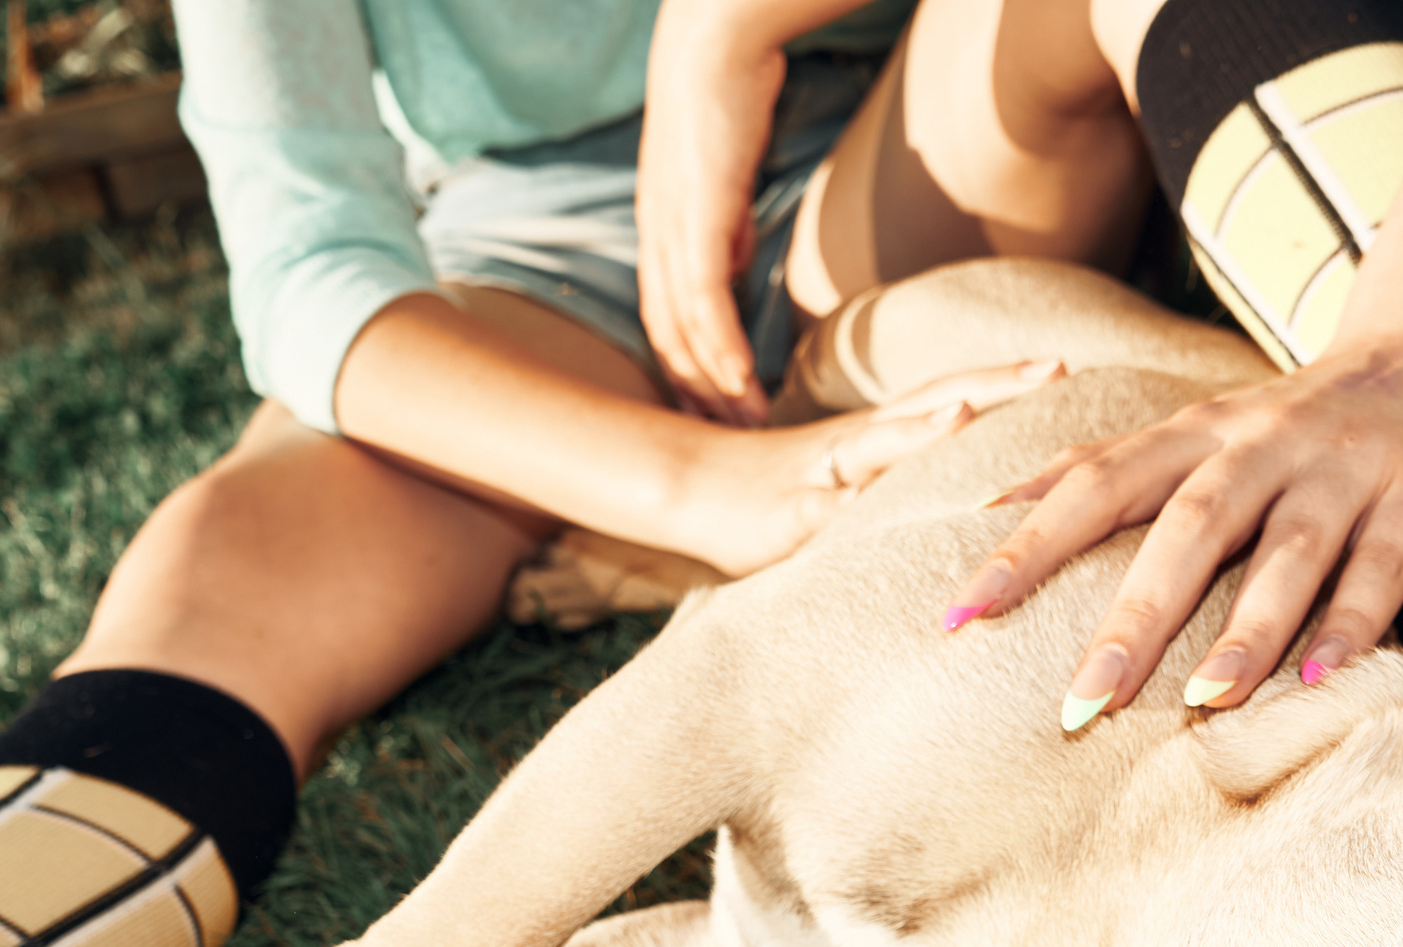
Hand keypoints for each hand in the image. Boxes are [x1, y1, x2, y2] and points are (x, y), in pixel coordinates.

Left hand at [637, 9, 786, 424]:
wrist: (713, 39)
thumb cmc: (724, 99)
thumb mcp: (722, 179)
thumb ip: (725, 228)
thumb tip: (736, 264)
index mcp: (661, 234)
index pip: (667, 322)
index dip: (686, 374)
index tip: (712, 415)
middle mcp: (657, 238)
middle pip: (669, 339)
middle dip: (696, 398)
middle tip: (724, 449)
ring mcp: (672, 228)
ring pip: (684, 327)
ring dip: (713, 384)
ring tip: (745, 426)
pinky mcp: (696, 214)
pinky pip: (704, 294)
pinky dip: (717, 342)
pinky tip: (735, 379)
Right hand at [661, 359, 1066, 573]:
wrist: (688, 488)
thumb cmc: (778, 493)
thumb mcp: (853, 487)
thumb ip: (902, 483)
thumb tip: (968, 500)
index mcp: (879, 436)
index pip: (951, 396)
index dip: (1004, 379)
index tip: (1061, 365)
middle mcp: (859, 443)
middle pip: (933, 400)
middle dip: (993, 384)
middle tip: (1054, 369)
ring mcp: (824, 474)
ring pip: (879, 443)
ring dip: (925, 427)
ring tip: (971, 410)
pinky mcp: (788, 514)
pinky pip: (823, 506)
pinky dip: (848, 499)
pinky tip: (866, 502)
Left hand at [941, 327, 1402, 720]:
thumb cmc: (1292, 417)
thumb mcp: (1197, 428)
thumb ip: (1109, 466)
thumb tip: (993, 505)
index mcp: (1195, 434)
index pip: (1096, 484)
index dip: (1027, 546)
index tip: (961, 613)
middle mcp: (1260, 446)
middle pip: (1187, 527)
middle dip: (1134, 617)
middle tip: (1081, 703)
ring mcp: (1341, 470)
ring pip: (1287, 551)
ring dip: (1246, 627)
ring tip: (1205, 699)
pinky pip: (1380, 568)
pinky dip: (1350, 624)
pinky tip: (1318, 681)